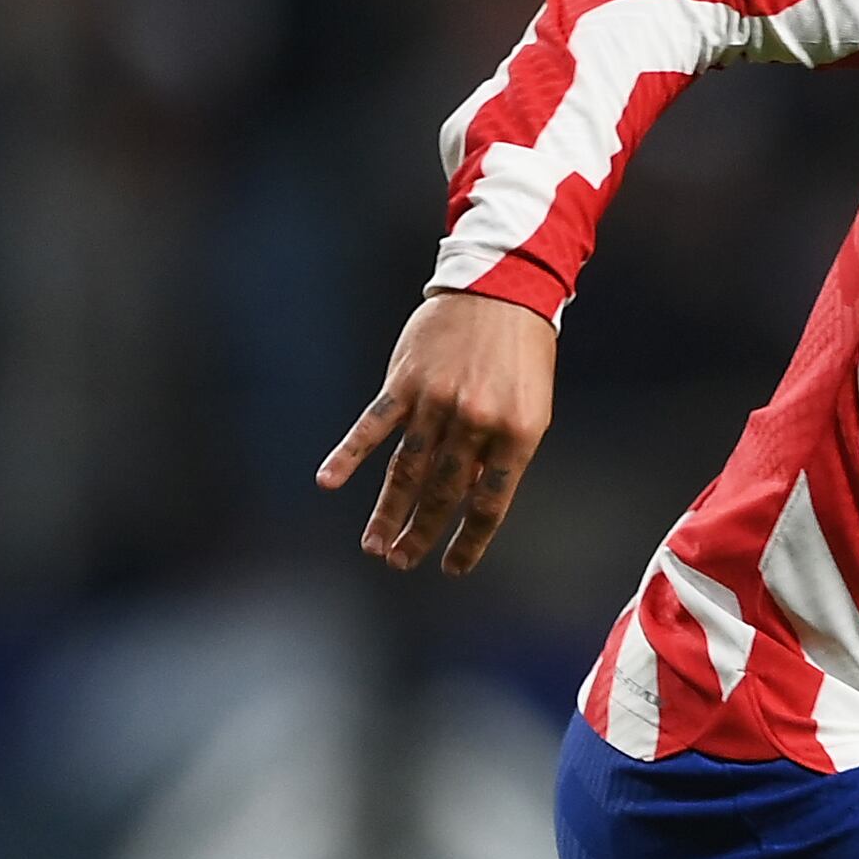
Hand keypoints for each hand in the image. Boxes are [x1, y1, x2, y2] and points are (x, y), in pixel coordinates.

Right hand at [318, 289, 557, 574]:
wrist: (503, 289)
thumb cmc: (521, 355)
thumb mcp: (529, 407)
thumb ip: (500, 454)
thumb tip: (468, 500)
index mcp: (517, 434)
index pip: (490, 503)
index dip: (469, 541)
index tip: (452, 569)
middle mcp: (477, 422)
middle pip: (442, 492)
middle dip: (420, 533)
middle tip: (400, 562)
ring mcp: (438, 401)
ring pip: (406, 469)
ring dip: (388, 511)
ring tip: (375, 546)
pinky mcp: (406, 382)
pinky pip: (373, 426)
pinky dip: (349, 454)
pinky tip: (329, 482)